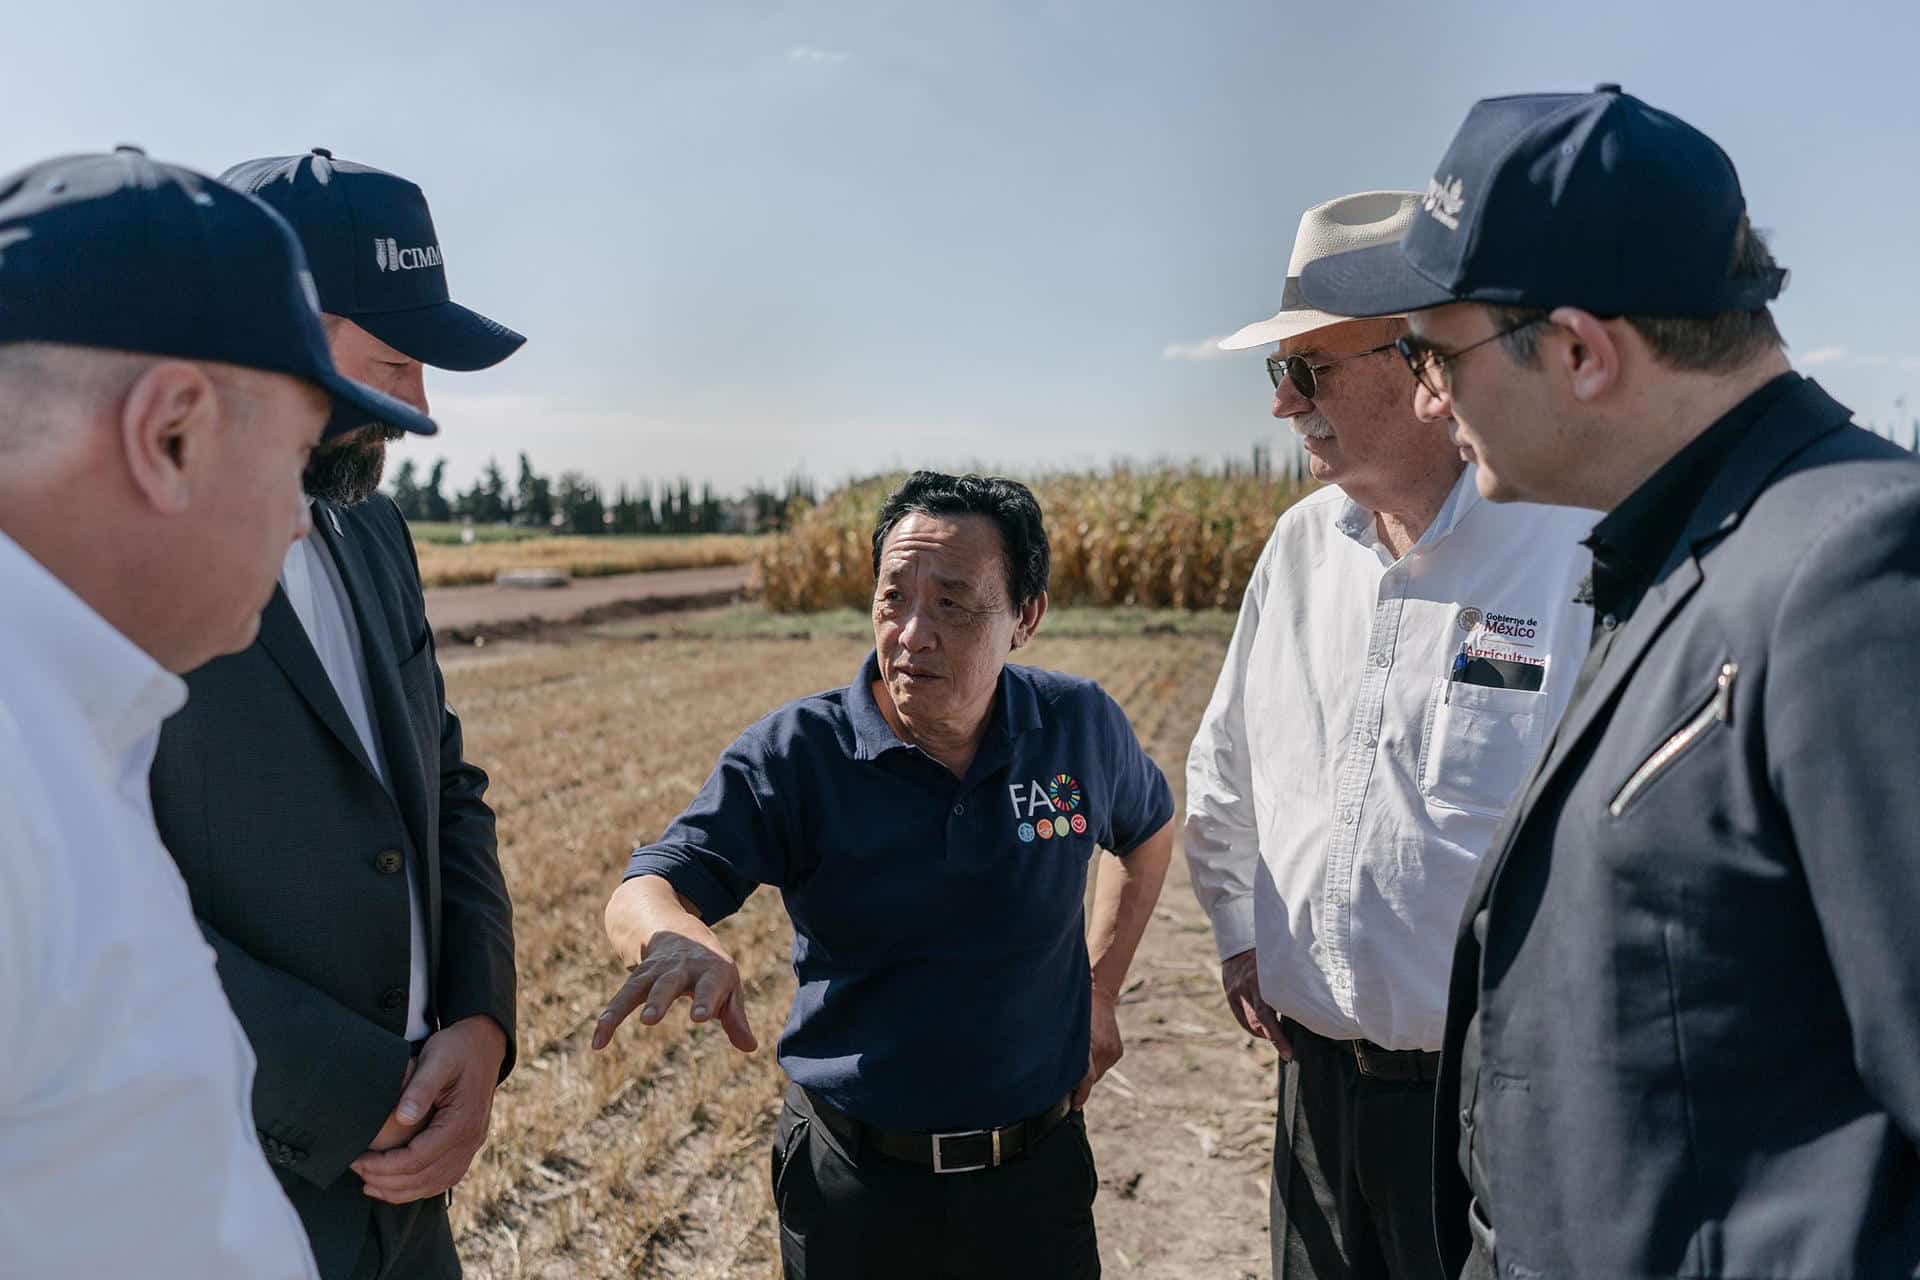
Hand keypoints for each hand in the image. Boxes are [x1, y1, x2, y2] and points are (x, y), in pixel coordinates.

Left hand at [350, 1015, 506, 1203]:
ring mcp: (472, 1145)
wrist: (485, 1044)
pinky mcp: (468, 1145)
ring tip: (370, 1185)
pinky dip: (419, 1187)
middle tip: (356, 1170)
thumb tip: (402, 1118)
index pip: (418, 1159)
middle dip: (386, 1181)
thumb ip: (421, 1087)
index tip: (357, 1160)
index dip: (384, 1166)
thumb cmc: (457, 1048)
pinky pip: (444, 1178)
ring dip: (401, 1190)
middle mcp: (471, 1140)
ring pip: (435, 1184)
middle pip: (424, 1177)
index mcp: (462, 1122)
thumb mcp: (438, 1058)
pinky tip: (398, 1185)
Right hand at [592, 926, 756, 1052]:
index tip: (700, 1017)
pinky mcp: (639, 977)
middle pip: (668, 982)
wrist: (679, 931)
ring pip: (638, 986)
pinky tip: (598, 1043)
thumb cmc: (711, 970)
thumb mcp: (729, 987)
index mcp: (712, 970)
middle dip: (658, 999)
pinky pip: (620, 998)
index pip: (710, 986)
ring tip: (607, 1026)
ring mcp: (657, 970)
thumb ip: (736, 1018)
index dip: (706, 1000)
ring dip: (623, 1006)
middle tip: (649, 1020)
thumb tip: (750, 1048)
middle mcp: (682, 968)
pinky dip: (608, 1019)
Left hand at [1073, 982, 1123, 1109]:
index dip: (1080, 1095)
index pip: (1087, 1079)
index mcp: (1090, 1046)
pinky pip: (1104, 1064)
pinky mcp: (1118, 1051)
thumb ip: (1065, 1052)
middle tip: (1068, 1082)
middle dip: (1081, 1082)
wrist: (1098, 995)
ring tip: (1080, 1057)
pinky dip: (1096, 1063)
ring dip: (1089, 1071)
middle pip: (1092, 1078)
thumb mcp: (1067, 1030)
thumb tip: (1055, 1073)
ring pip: (1098, 1073)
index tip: (1075, 1105)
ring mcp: (1112, 1052)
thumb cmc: (1076, 1012)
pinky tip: (1089, 1051)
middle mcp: (1103, 1051)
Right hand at [1221, 948, 1291, 1060]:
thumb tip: (1307, 1004)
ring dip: (1263, 1034)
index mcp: (1261, 981)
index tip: (1288, 1053)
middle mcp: (1246, 989)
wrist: (1238, 942)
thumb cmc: (1267, 953)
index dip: (1277, 1038)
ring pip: (1250, 1024)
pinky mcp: (1230, 995)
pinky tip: (1263, 1028)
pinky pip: (1242, 1019)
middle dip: (1274, 1040)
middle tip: (1288, 1052)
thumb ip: (1287, 984)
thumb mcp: (1278, 966)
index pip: (1267, 1017)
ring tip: (1278, 1036)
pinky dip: (1253, 1027)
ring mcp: (1236, 993)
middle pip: (1258, 1024)